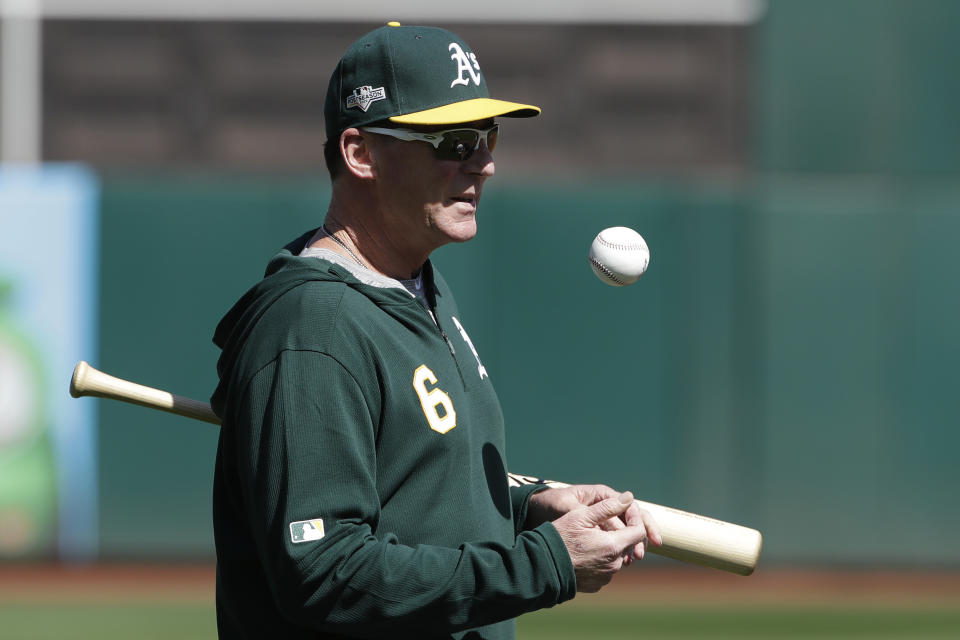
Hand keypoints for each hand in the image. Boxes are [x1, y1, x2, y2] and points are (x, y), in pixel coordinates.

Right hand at [527, 485, 661, 564]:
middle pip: (627, 545)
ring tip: (589, 541)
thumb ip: (608, 507)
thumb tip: (629, 497)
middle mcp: (614, 564)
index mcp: (613, 545)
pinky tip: (584, 555)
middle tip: (599, 527)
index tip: (624, 514)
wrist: (542, 566)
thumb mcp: (581, 516)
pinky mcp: (597, 585)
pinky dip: (599, 561)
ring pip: (616, 558)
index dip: (634, 520)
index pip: (639, 532)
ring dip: (608, 548)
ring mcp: (606, 577)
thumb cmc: (560, 537)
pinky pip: (605, 570)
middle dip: (619, 534)